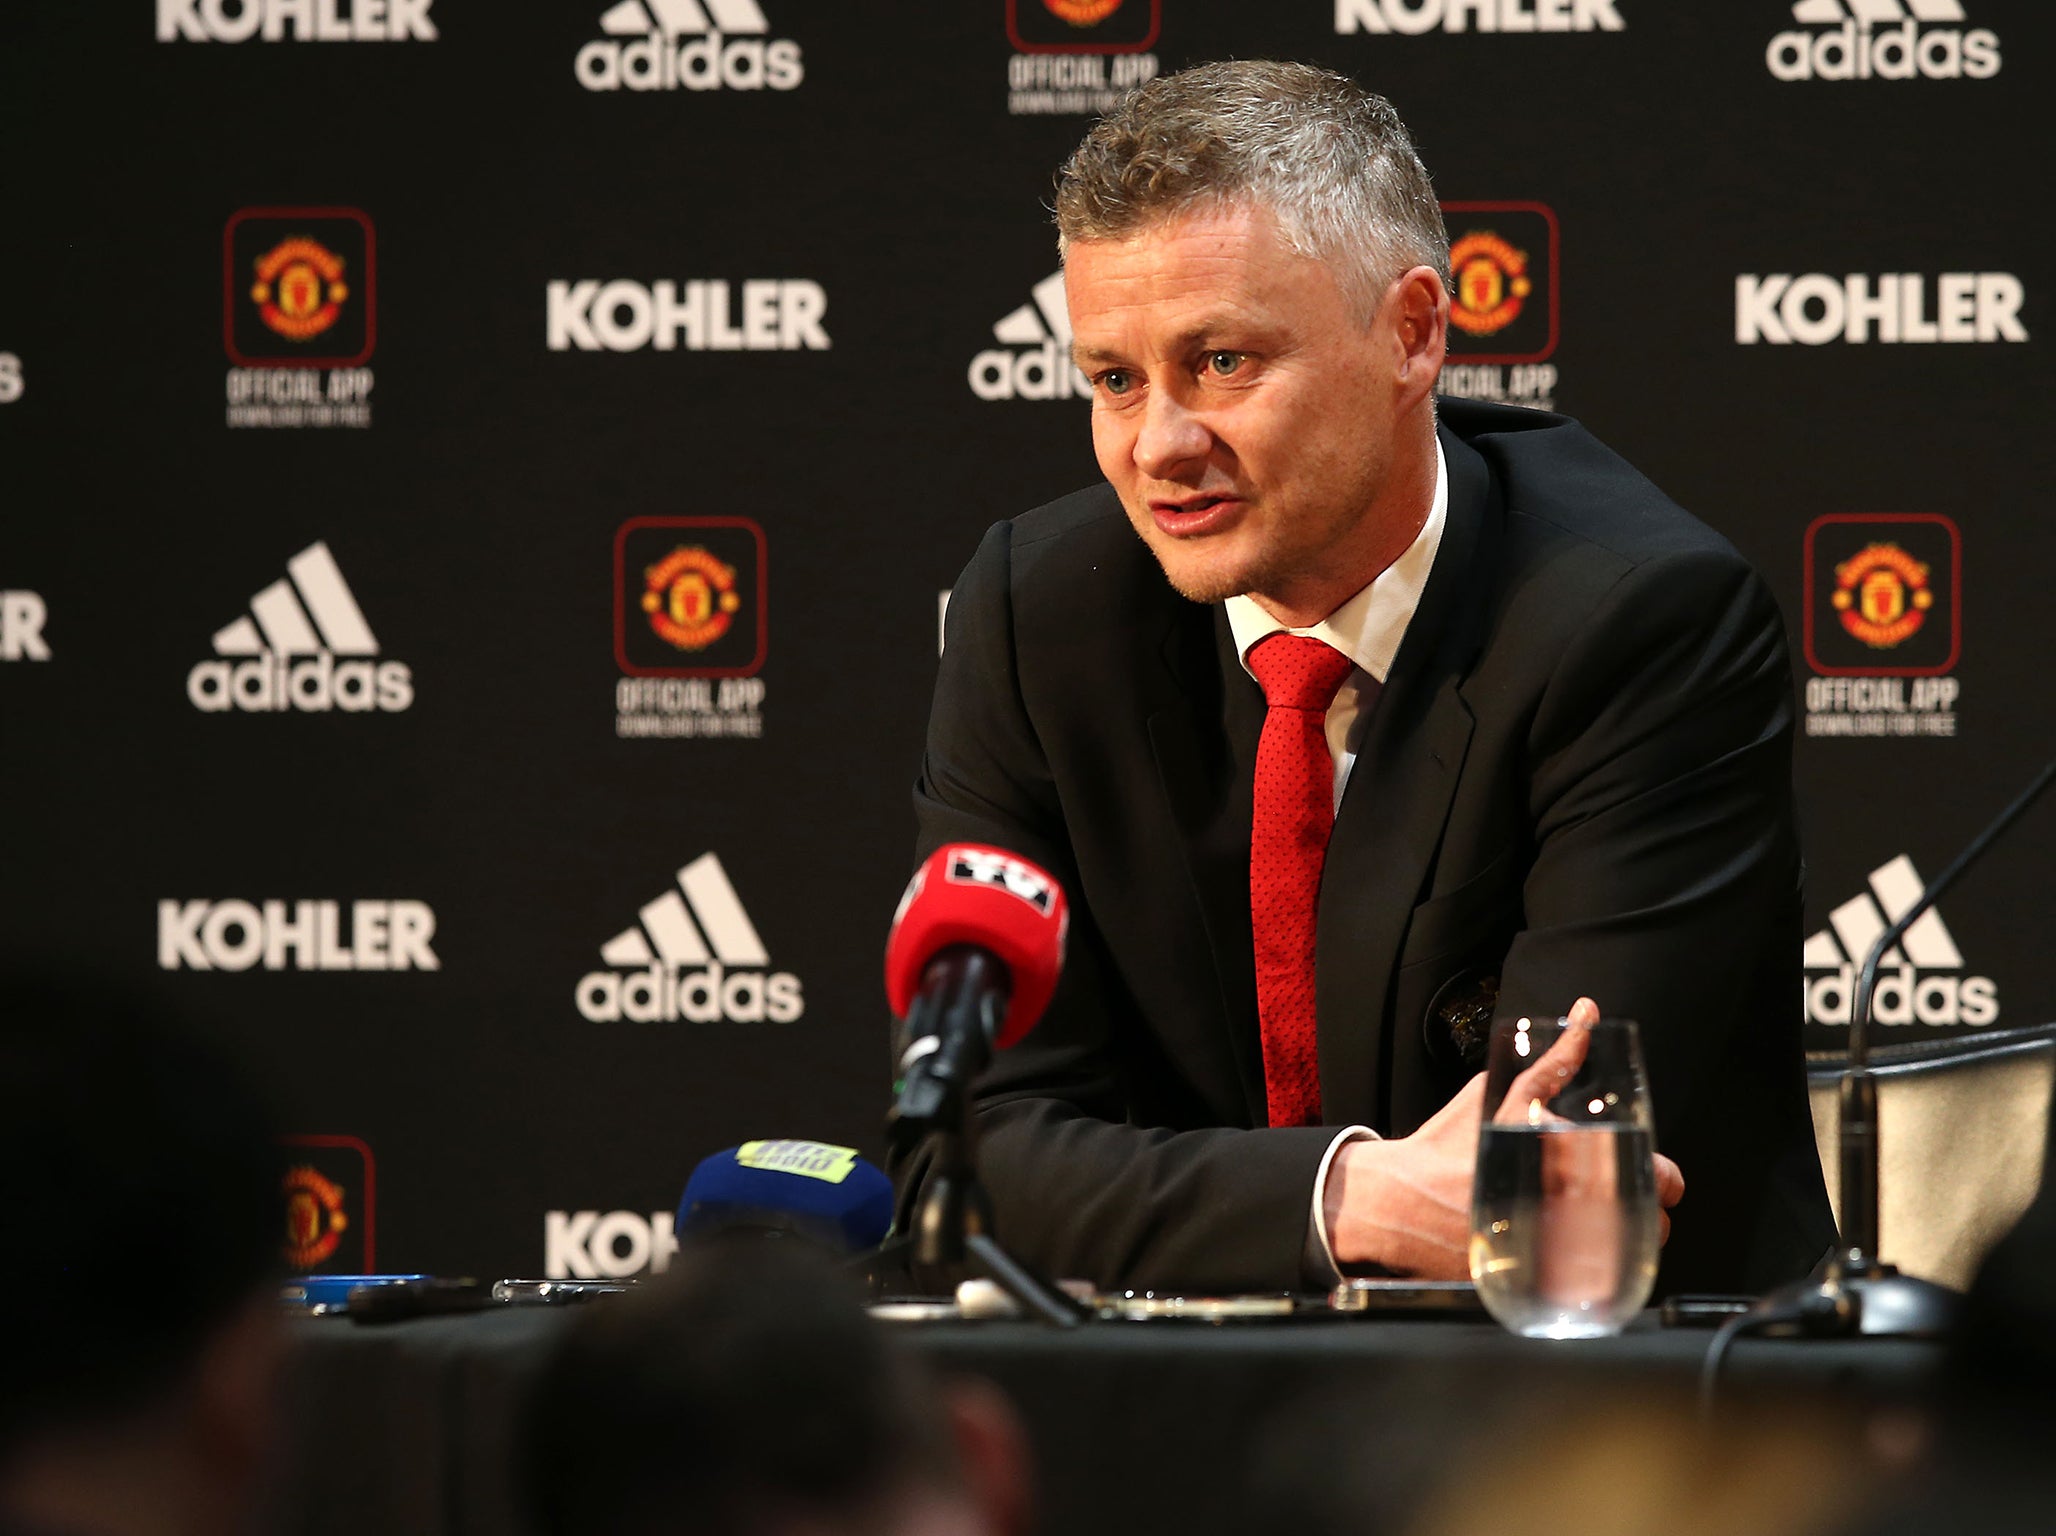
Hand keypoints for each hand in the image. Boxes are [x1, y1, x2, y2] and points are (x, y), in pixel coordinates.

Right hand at [1323, 998, 1685, 1277]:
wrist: (1394, 1200)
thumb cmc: (1445, 1147)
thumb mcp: (1500, 1094)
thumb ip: (1554, 1061)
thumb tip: (1587, 1014)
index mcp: (1571, 1161)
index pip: (1661, 1178)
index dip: (1664, 1179)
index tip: (1652, 1176)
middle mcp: (1571, 1209)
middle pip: (1652, 1226)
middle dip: (1644, 1214)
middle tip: (1617, 1203)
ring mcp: (1558, 1253)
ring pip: (1627, 1258)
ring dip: (1620, 1244)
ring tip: (1592, 1230)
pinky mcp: (1539, 1285)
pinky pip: (1591, 1287)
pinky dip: (1587, 1275)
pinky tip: (1566, 1258)